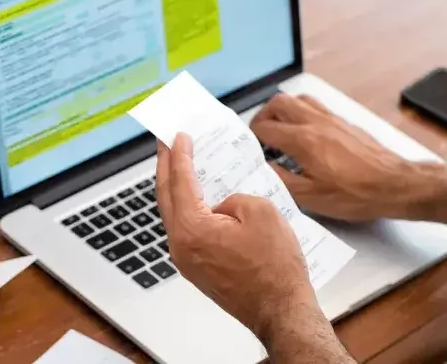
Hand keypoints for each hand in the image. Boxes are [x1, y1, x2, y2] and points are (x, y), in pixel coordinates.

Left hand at [154, 133, 320, 339]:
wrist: (281, 310)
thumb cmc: (275, 269)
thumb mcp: (260, 211)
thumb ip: (233, 197)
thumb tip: (223, 206)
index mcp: (192, 229)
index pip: (180, 180)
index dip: (179, 154)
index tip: (178, 136)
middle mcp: (182, 246)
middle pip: (166, 196)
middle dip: (165, 166)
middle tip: (165, 144)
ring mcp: (187, 261)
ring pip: (174, 215)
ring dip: (175, 188)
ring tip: (179, 166)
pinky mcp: (198, 270)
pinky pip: (186, 231)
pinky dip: (187, 209)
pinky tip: (199, 199)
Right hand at [250, 93, 435, 221]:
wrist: (395, 184)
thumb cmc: (356, 194)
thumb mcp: (312, 197)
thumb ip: (282, 180)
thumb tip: (263, 168)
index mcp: (304, 141)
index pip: (265, 128)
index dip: (252, 139)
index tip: (250, 150)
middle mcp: (315, 122)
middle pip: (278, 103)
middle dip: (262, 117)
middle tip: (259, 136)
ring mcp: (331, 119)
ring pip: (297, 99)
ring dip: (282, 110)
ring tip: (278, 130)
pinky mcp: (343, 122)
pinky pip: (314, 105)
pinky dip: (300, 112)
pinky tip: (304, 132)